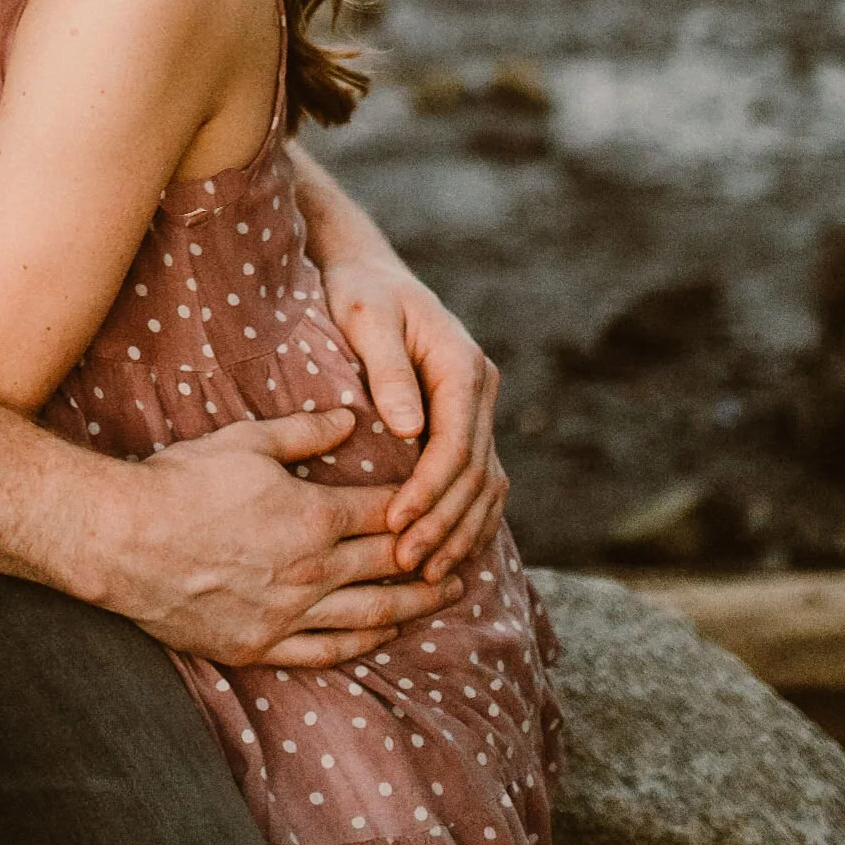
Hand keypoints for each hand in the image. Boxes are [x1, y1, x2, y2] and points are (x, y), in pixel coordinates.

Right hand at [98, 408, 465, 670]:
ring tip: (445, 599)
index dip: (423, 508)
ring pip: (371, 616)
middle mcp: (312, 572)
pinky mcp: (260, 646)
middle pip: (391, 567)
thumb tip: (352, 419)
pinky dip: (364, 646)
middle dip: (435, 560)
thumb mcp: (245, 442)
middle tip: (468, 559)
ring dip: (415, 607)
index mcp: (312, 517)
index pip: (386, 513)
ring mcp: (288, 615)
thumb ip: (305, 432)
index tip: (448, 503)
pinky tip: (383, 637)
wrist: (122, 541)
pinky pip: (327, 652)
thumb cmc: (181, 483)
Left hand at [316, 251, 507, 580]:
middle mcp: (480, 389)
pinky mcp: (466, 422)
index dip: (429, 491)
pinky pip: (480, 481)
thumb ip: (387, 371)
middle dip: (443, 523)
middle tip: (406, 564)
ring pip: (486, 485)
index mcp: (461, 365)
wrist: (366, 270)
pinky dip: (468, 520)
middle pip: (475, 473)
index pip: (455, 445)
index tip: (397, 525)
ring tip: (424, 573)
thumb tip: (409, 429)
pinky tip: (446, 554)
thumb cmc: (358, 291)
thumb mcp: (365, 318)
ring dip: (460, 532)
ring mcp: (479, 408)